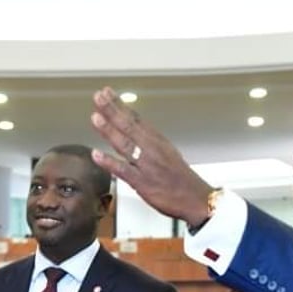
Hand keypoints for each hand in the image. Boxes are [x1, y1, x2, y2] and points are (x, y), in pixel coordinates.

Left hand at [89, 87, 213, 227]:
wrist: (196, 198)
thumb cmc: (181, 179)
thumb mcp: (168, 153)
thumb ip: (149, 142)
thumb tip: (133, 130)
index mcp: (157, 141)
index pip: (136, 118)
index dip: (120, 105)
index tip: (108, 93)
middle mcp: (152, 150)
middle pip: (129, 126)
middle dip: (112, 110)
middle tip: (99, 97)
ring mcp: (147, 165)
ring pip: (125, 144)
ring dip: (109, 130)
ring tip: (95, 117)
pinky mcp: (143, 183)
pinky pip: (123, 171)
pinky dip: (110, 162)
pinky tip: (97, 155)